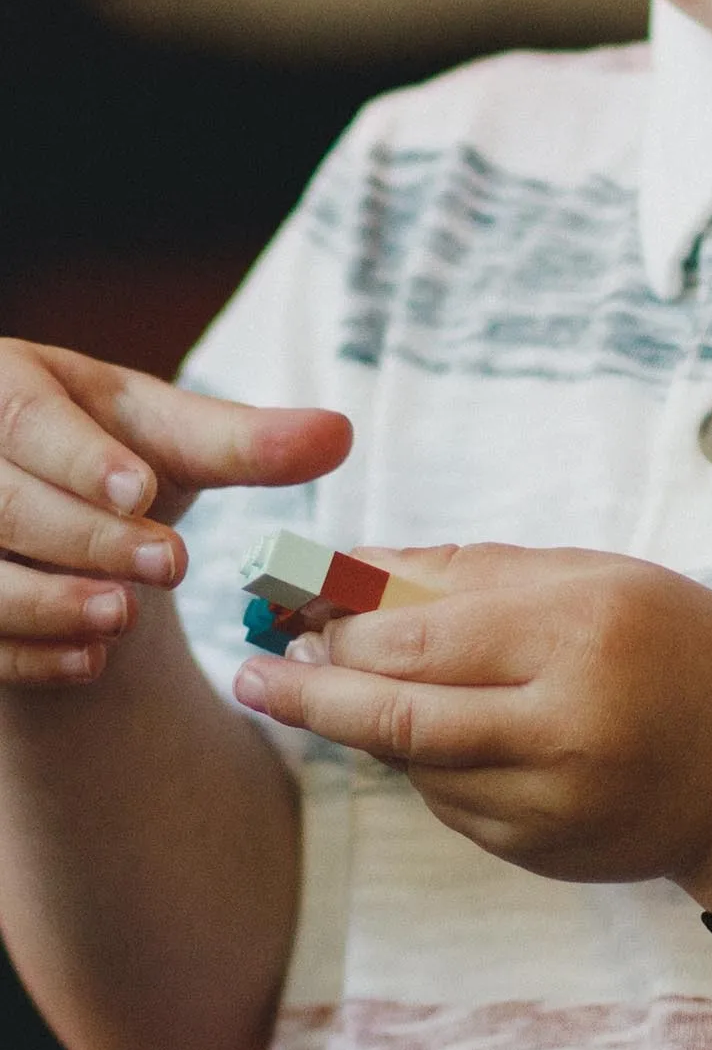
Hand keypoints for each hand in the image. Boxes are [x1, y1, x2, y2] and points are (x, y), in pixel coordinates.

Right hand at [0, 338, 351, 684]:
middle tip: (168, 565)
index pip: (26, 420)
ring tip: (121, 616)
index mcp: (7, 387)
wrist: (56, 507)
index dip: (82, 460)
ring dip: (48, 602)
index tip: (143, 491)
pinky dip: (28, 654)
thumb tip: (339, 433)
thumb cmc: (116, 457)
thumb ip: (245, 441)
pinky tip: (88, 662)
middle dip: (86, 538)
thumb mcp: (171, 440)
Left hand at [231, 544, 711, 892]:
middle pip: (393, 717)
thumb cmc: (687, 652)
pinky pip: (449, 803)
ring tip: (361, 689)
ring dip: (371, 726)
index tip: (286, 606)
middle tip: (261, 672)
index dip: (337, 624)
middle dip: (310, 692)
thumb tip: (352, 572)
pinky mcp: (541, 853)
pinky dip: (429, 765)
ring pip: (413, 766)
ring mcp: (552, 804)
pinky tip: (456, 733)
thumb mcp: (600, 580)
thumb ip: (475, 571)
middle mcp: (565, 728)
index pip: (417, 635)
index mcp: (582, 635)